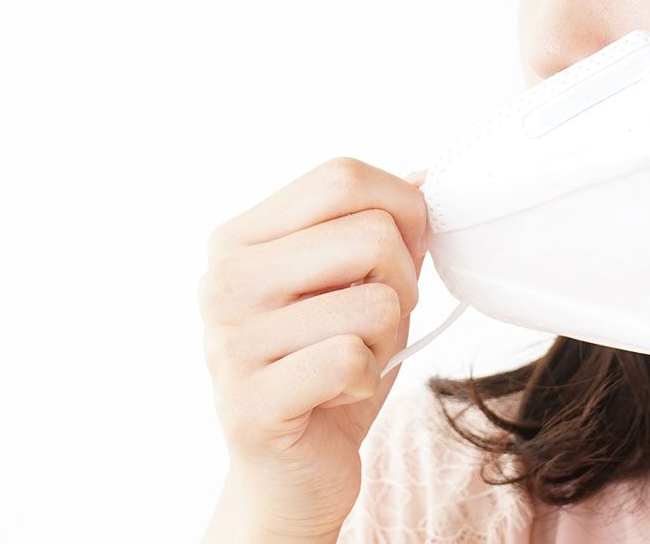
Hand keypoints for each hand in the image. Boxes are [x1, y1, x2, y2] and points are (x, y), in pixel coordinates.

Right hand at [198, 158, 428, 541]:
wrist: (287, 473)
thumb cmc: (323, 370)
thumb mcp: (353, 286)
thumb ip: (380, 228)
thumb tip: (426, 176)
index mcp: (239, 239)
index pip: (339, 177)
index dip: (401, 205)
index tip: (410, 244)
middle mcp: (223, 281)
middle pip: (368, 233)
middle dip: (403, 280)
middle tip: (379, 319)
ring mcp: (229, 341)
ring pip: (372, 302)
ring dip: (386, 338)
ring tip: (352, 359)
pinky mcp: (250, 402)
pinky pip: (353, 359)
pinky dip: (368, 379)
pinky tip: (338, 392)